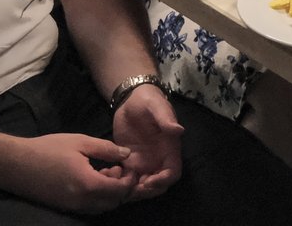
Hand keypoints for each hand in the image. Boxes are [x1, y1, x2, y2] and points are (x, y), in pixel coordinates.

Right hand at [6, 132, 139, 213]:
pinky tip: (93, 178)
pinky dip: (98, 196)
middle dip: (122, 187)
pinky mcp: (65, 207)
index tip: (131, 166)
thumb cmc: (48, 149)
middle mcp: (82, 201)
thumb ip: (107, 149)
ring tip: (107, 171)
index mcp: (88, 184)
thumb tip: (127, 154)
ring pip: (102, 207)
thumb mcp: (80, 142)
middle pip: (114, 202)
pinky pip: (90, 207)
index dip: (130, 180)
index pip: (120, 190)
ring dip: (111, 193)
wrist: (16, 164)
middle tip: (120, 168)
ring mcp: (73, 207)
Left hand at [112, 85, 183, 199]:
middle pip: (159, 185)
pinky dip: (123, 184)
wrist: (130, 100)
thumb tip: (179, 130)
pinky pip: (129, 179)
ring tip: (120, 185)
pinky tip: (112, 178)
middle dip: (147, 191)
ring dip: (134, 190)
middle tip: (131, 188)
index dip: (163, 181)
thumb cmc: (147, 100)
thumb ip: (166, 118)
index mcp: (169, 148)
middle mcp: (159, 159)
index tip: (148, 181)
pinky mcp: (130, 162)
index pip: (172, 173)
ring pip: (144, 186)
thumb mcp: (156, 106)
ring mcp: (144, 162)